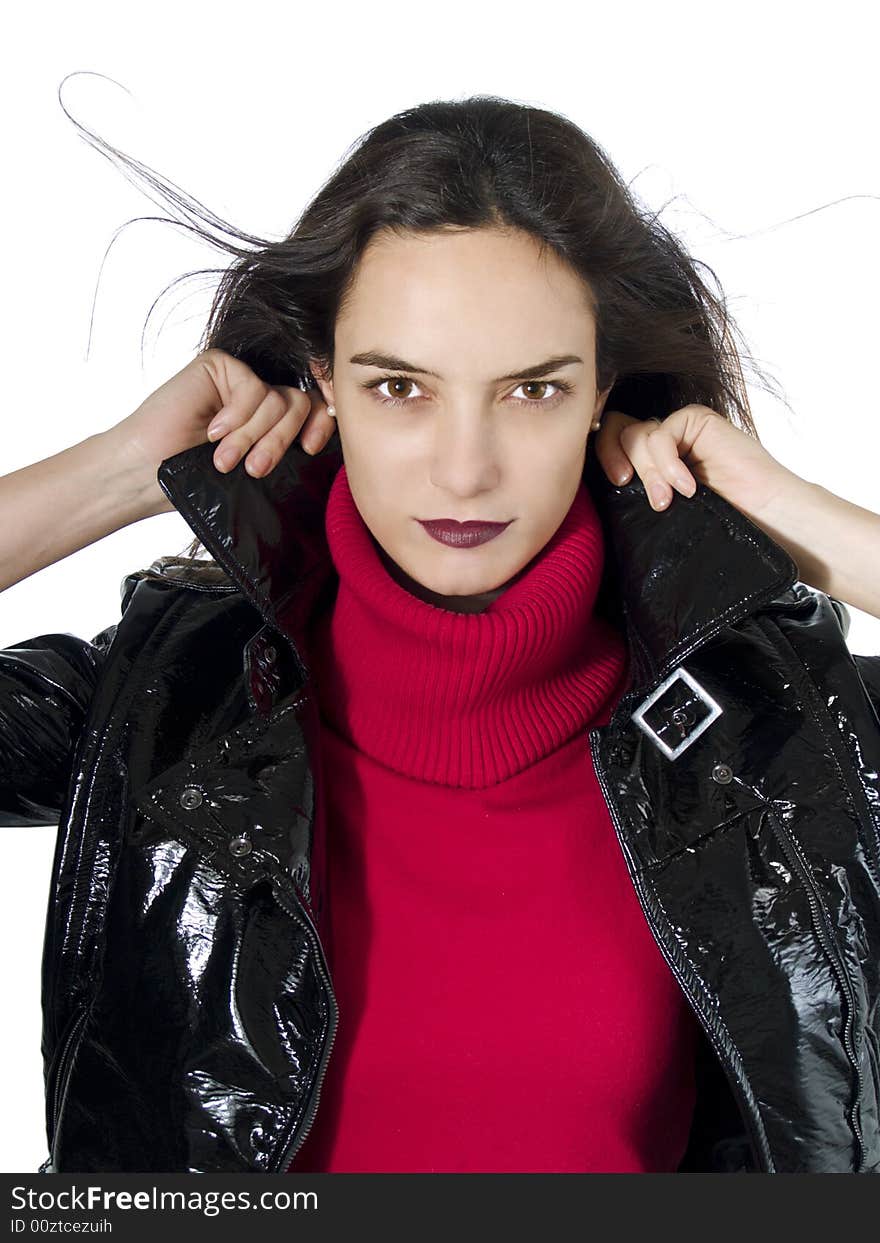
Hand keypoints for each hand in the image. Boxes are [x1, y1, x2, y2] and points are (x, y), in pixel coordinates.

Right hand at [108, 349, 335, 516]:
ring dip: (253, 436)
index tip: (310, 450)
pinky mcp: (219, 366)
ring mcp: (240, 380)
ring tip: (224, 460)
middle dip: (280, 440)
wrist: (147, 473)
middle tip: (256, 468)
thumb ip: (285, 456)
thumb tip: (324, 449)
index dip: (321, 426)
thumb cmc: (194, 480)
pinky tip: (213, 433)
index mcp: (273, 425)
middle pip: (300, 404)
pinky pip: (252, 387)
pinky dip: (237, 415)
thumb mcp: (251, 472)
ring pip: (277, 399)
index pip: (315, 413)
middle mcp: (260, 399)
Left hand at [592, 405, 796, 526]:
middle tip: (623, 485)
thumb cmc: (717, 524)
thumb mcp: (660, 514)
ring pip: (635, 433)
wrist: (766, 518)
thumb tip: (586, 497)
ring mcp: (678, 430)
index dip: (597, 459)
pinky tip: (686, 487)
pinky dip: (667, 461)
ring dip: (647, 470)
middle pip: (612, 431)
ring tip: (667, 501)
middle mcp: (658, 443)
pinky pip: (661, 432)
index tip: (609, 486)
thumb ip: (631, 498)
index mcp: (644, 464)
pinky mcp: (697, 421)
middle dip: (611, 457)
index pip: (605, 446)